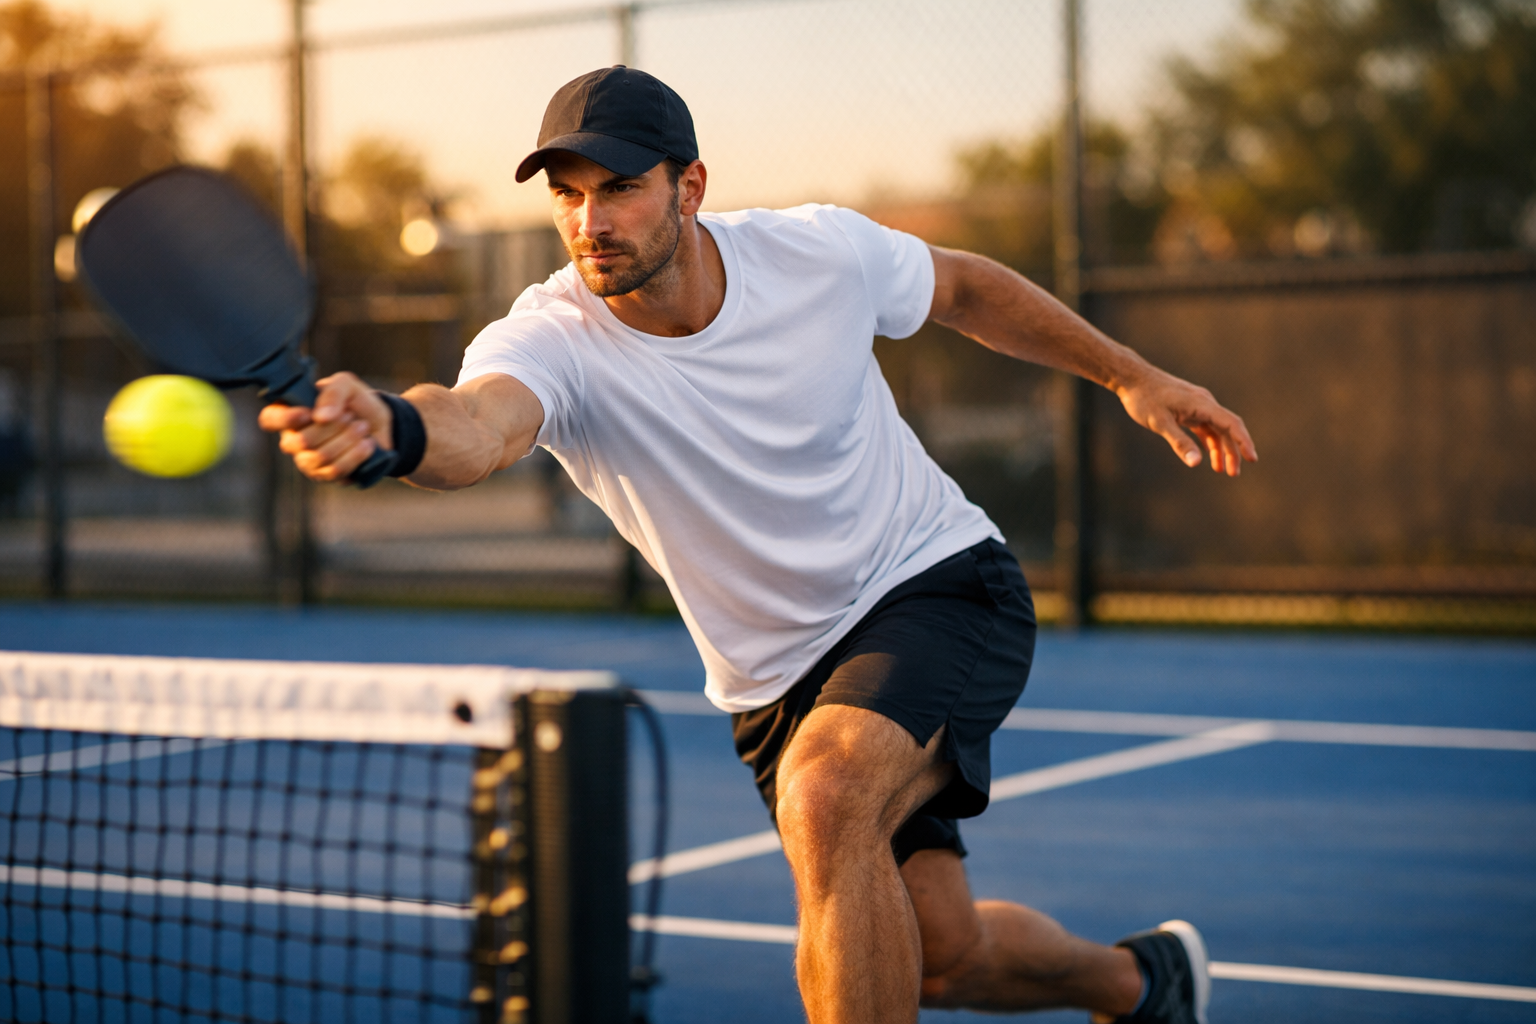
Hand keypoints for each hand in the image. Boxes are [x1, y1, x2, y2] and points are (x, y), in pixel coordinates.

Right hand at [256, 371, 393, 482]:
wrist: (379, 424)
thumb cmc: (354, 401)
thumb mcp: (346, 385)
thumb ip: (332, 392)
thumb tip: (321, 417)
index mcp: (289, 412)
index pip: (269, 419)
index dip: (285, 419)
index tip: (309, 413)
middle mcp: (293, 439)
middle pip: (300, 441)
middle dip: (333, 427)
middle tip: (351, 416)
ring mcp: (307, 460)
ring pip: (318, 457)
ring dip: (347, 440)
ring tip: (363, 427)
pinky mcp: (326, 476)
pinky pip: (335, 472)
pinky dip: (355, 455)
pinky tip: (367, 444)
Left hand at [1115, 367, 1256, 476]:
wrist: (1132, 378)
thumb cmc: (1144, 398)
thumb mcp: (1160, 423)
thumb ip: (1179, 442)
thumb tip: (1196, 463)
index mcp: (1202, 404)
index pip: (1231, 423)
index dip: (1244, 441)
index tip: (1252, 458)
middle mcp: (1204, 403)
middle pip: (1227, 429)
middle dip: (1233, 451)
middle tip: (1234, 474)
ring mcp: (1197, 406)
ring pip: (1216, 429)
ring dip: (1221, 449)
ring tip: (1222, 470)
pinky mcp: (1188, 409)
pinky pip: (1205, 427)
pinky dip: (1209, 442)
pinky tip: (1208, 458)